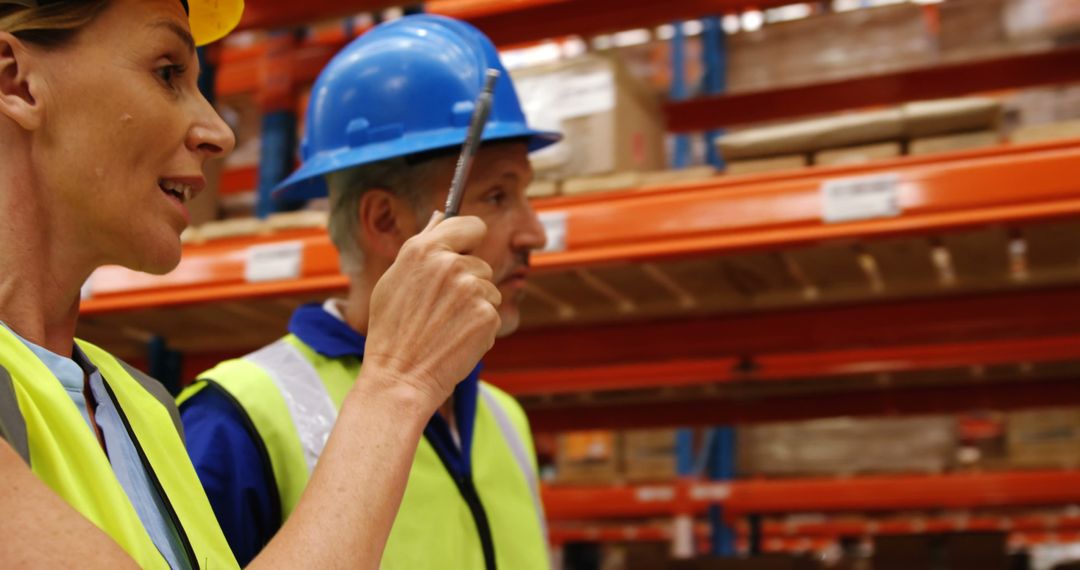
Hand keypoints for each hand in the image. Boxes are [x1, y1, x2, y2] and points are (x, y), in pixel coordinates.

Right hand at [364, 212, 500, 410]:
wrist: (400, 378)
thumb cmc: (391, 331)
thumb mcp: (393, 280)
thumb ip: (421, 245)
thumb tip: (440, 217)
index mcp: (424, 249)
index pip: (472, 225)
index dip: (469, 240)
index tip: (465, 251)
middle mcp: (450, 264)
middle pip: (481, 264)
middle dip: (468, 282)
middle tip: (440, 308)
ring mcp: (471, 290)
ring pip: (489, 290)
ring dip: (475, 306)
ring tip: (446, 326)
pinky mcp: (487, 316)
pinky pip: (492, 314)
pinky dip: (480, 328)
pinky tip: (456, 339)